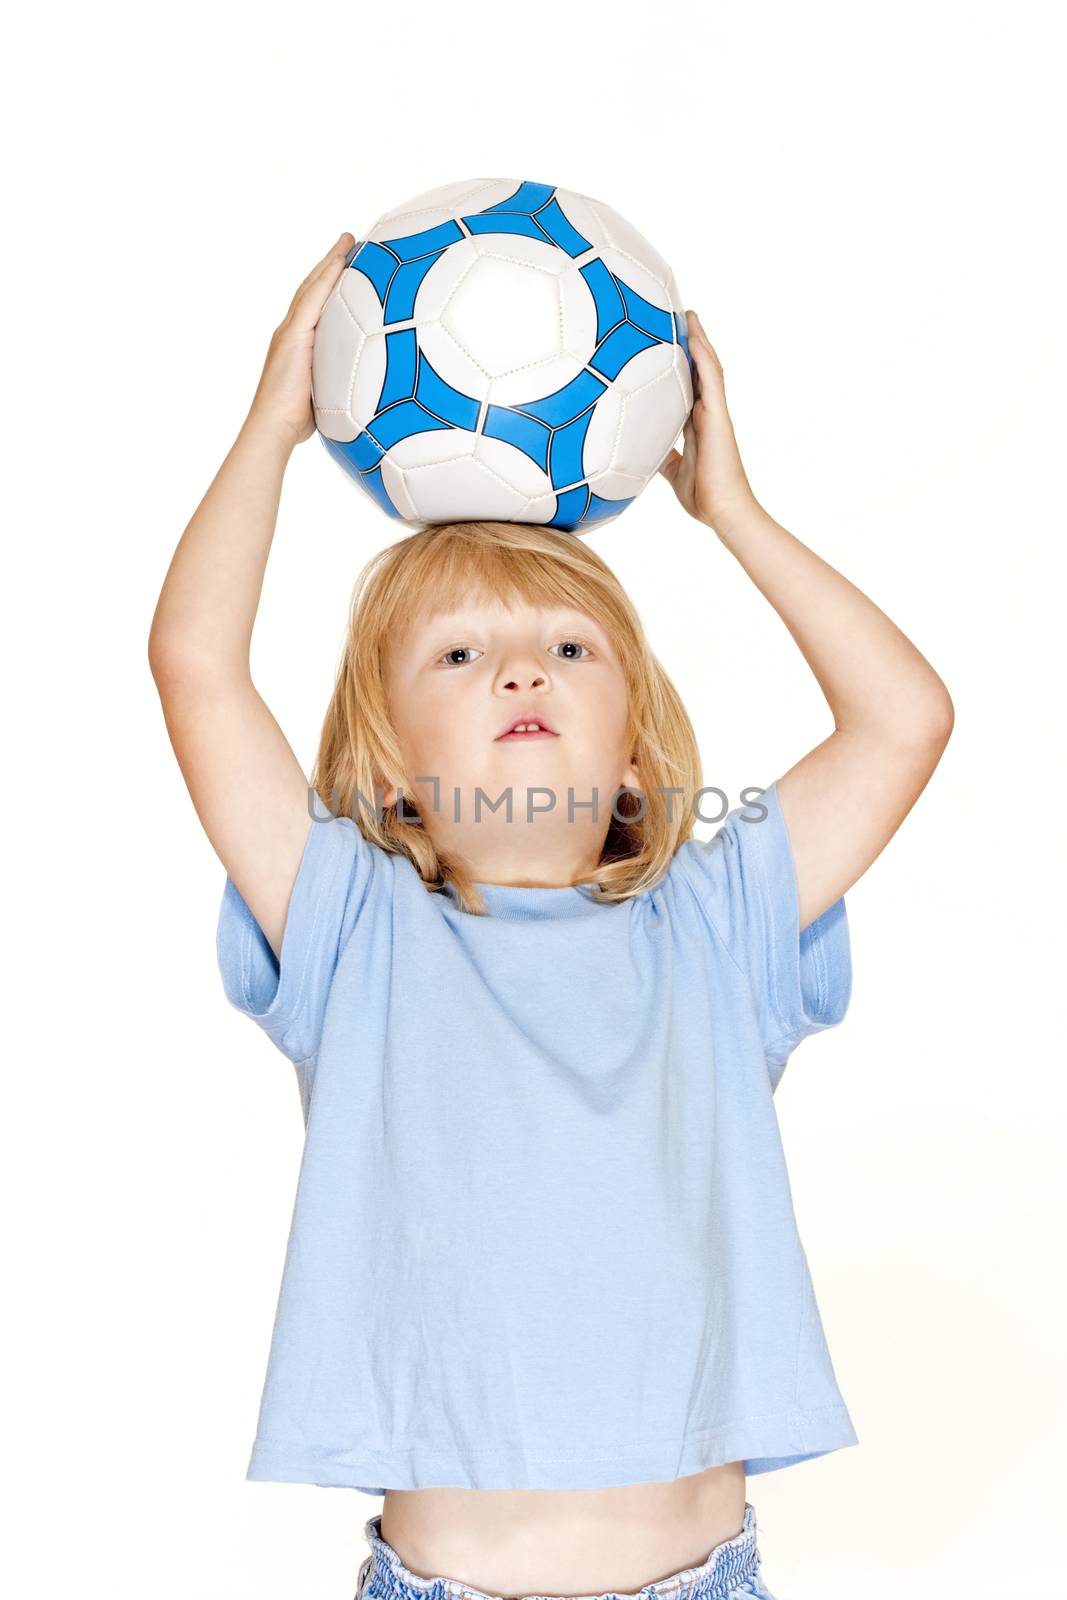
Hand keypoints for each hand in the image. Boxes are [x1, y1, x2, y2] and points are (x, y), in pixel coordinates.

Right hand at [247, 231, 354, 448]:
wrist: (273, 428)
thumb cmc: (296, 422)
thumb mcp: (324, 394)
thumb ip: (337, 382)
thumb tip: (363, 391)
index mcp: (298, 344)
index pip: (315, 306)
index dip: (329, 283)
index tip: (346, 264)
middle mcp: (291, 332)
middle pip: (312, 289)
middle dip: (330, 264)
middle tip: (348, 240)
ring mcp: (290, 332)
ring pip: (312, 288)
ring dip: (330, 262)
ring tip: (347, 241)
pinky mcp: (293, 337)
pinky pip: (313, 300)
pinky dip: (326, 278)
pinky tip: (340, 261)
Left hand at [658, 310, 758, 533]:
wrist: (723, 511)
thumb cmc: (703, 495)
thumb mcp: (673, 471)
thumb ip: (664, 456)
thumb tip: (645, 450)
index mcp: (696, 424)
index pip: (686, 385)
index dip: (679, 364)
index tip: (665, 342)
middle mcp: (706, 413)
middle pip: (698, 370)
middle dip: (690, 343)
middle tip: (677, 316)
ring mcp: (714, 413)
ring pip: (708, 367)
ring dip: (698, 340)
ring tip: (688, 315)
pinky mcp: (719, 417)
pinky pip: (712, 380)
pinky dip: (703, 357)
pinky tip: (693, 337)